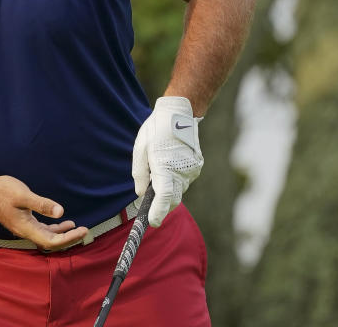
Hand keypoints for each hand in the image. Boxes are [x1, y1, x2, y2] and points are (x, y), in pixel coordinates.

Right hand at [0, 175, 88, 250]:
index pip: (52, 241)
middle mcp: (26, 231)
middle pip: (51, 242)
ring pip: (47, 236)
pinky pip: (42, 229)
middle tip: (84, 230)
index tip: (82, 231)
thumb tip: (61, 212)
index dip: (69, 238)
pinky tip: (61, 220)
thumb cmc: (3, 191)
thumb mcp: (23, 195)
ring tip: (76, 227)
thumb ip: (42, 204)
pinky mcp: (24, 221)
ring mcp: (25, 227)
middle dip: (69, 238)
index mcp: (27, 228)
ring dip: (62, 234)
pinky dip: (54, 227)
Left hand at [132, 96, 203, 226]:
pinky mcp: (197, 166)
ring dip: (169, 190)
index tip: (152, 222)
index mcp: (165, 166)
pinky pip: (184, 181)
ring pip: (179, 190)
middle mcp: (182, 171)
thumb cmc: (156, 130)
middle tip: (150, 206)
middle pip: (172, 199)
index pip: (163, 197)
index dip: (158, 212)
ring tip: (159, 171)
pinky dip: (176, 180)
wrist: (179, 114)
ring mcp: (192, 170)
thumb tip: (141, 194)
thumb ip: (140, 173)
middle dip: (162, 205)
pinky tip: (169, 165)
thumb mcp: (140, 149)